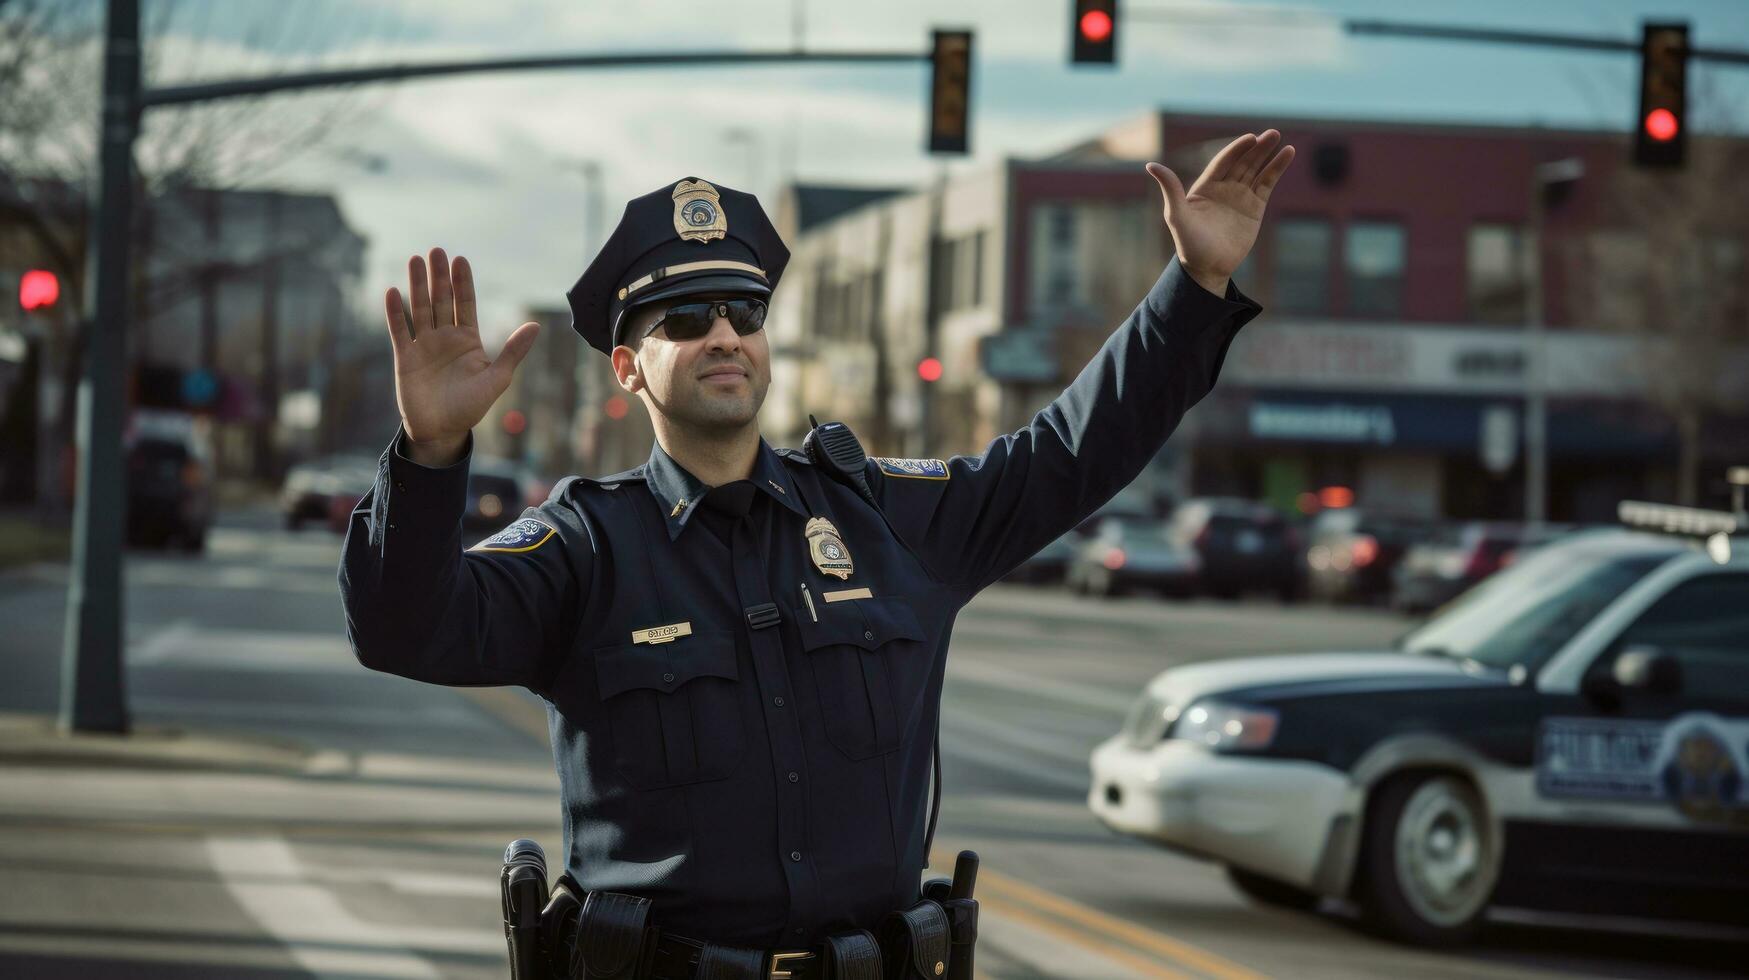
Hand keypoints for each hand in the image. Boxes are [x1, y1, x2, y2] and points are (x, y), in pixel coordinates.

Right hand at [384, 248, 539, 458]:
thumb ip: (512, 352)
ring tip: (415, 261)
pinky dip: (395, 313)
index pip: (466, 304)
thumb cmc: (470, 407)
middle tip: (436, 250)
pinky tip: (393, 292)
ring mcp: (424, 345)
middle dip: (439, 276)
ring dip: (417, 286)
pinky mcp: (405, 357)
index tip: (460, 260)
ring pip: (420, 309)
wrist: (441, 431)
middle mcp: (445, 337)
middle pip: (441, 300)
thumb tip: (535, 326)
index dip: (463, 283)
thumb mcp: (496, 379)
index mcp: (468, 340)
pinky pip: (400, 330)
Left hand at [1146, 129, 1294, 294]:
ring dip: (1268, 155)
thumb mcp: (1176, 215)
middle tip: (1272, 134)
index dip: (1237, 149)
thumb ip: (1170, 188)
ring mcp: (1240, 197)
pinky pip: (1267, 184)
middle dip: (1257, 148)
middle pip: (1243, 162)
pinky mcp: (1255, 208)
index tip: (1251, 138)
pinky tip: (1287, 154)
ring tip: (1280, 139)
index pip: (1223, 161)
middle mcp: (1224, 188)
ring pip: (1256, 170)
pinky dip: (1276, 169)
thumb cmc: (1189, 244)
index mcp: (1205, 186)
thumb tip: (1150, 164)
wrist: (1207, 268)